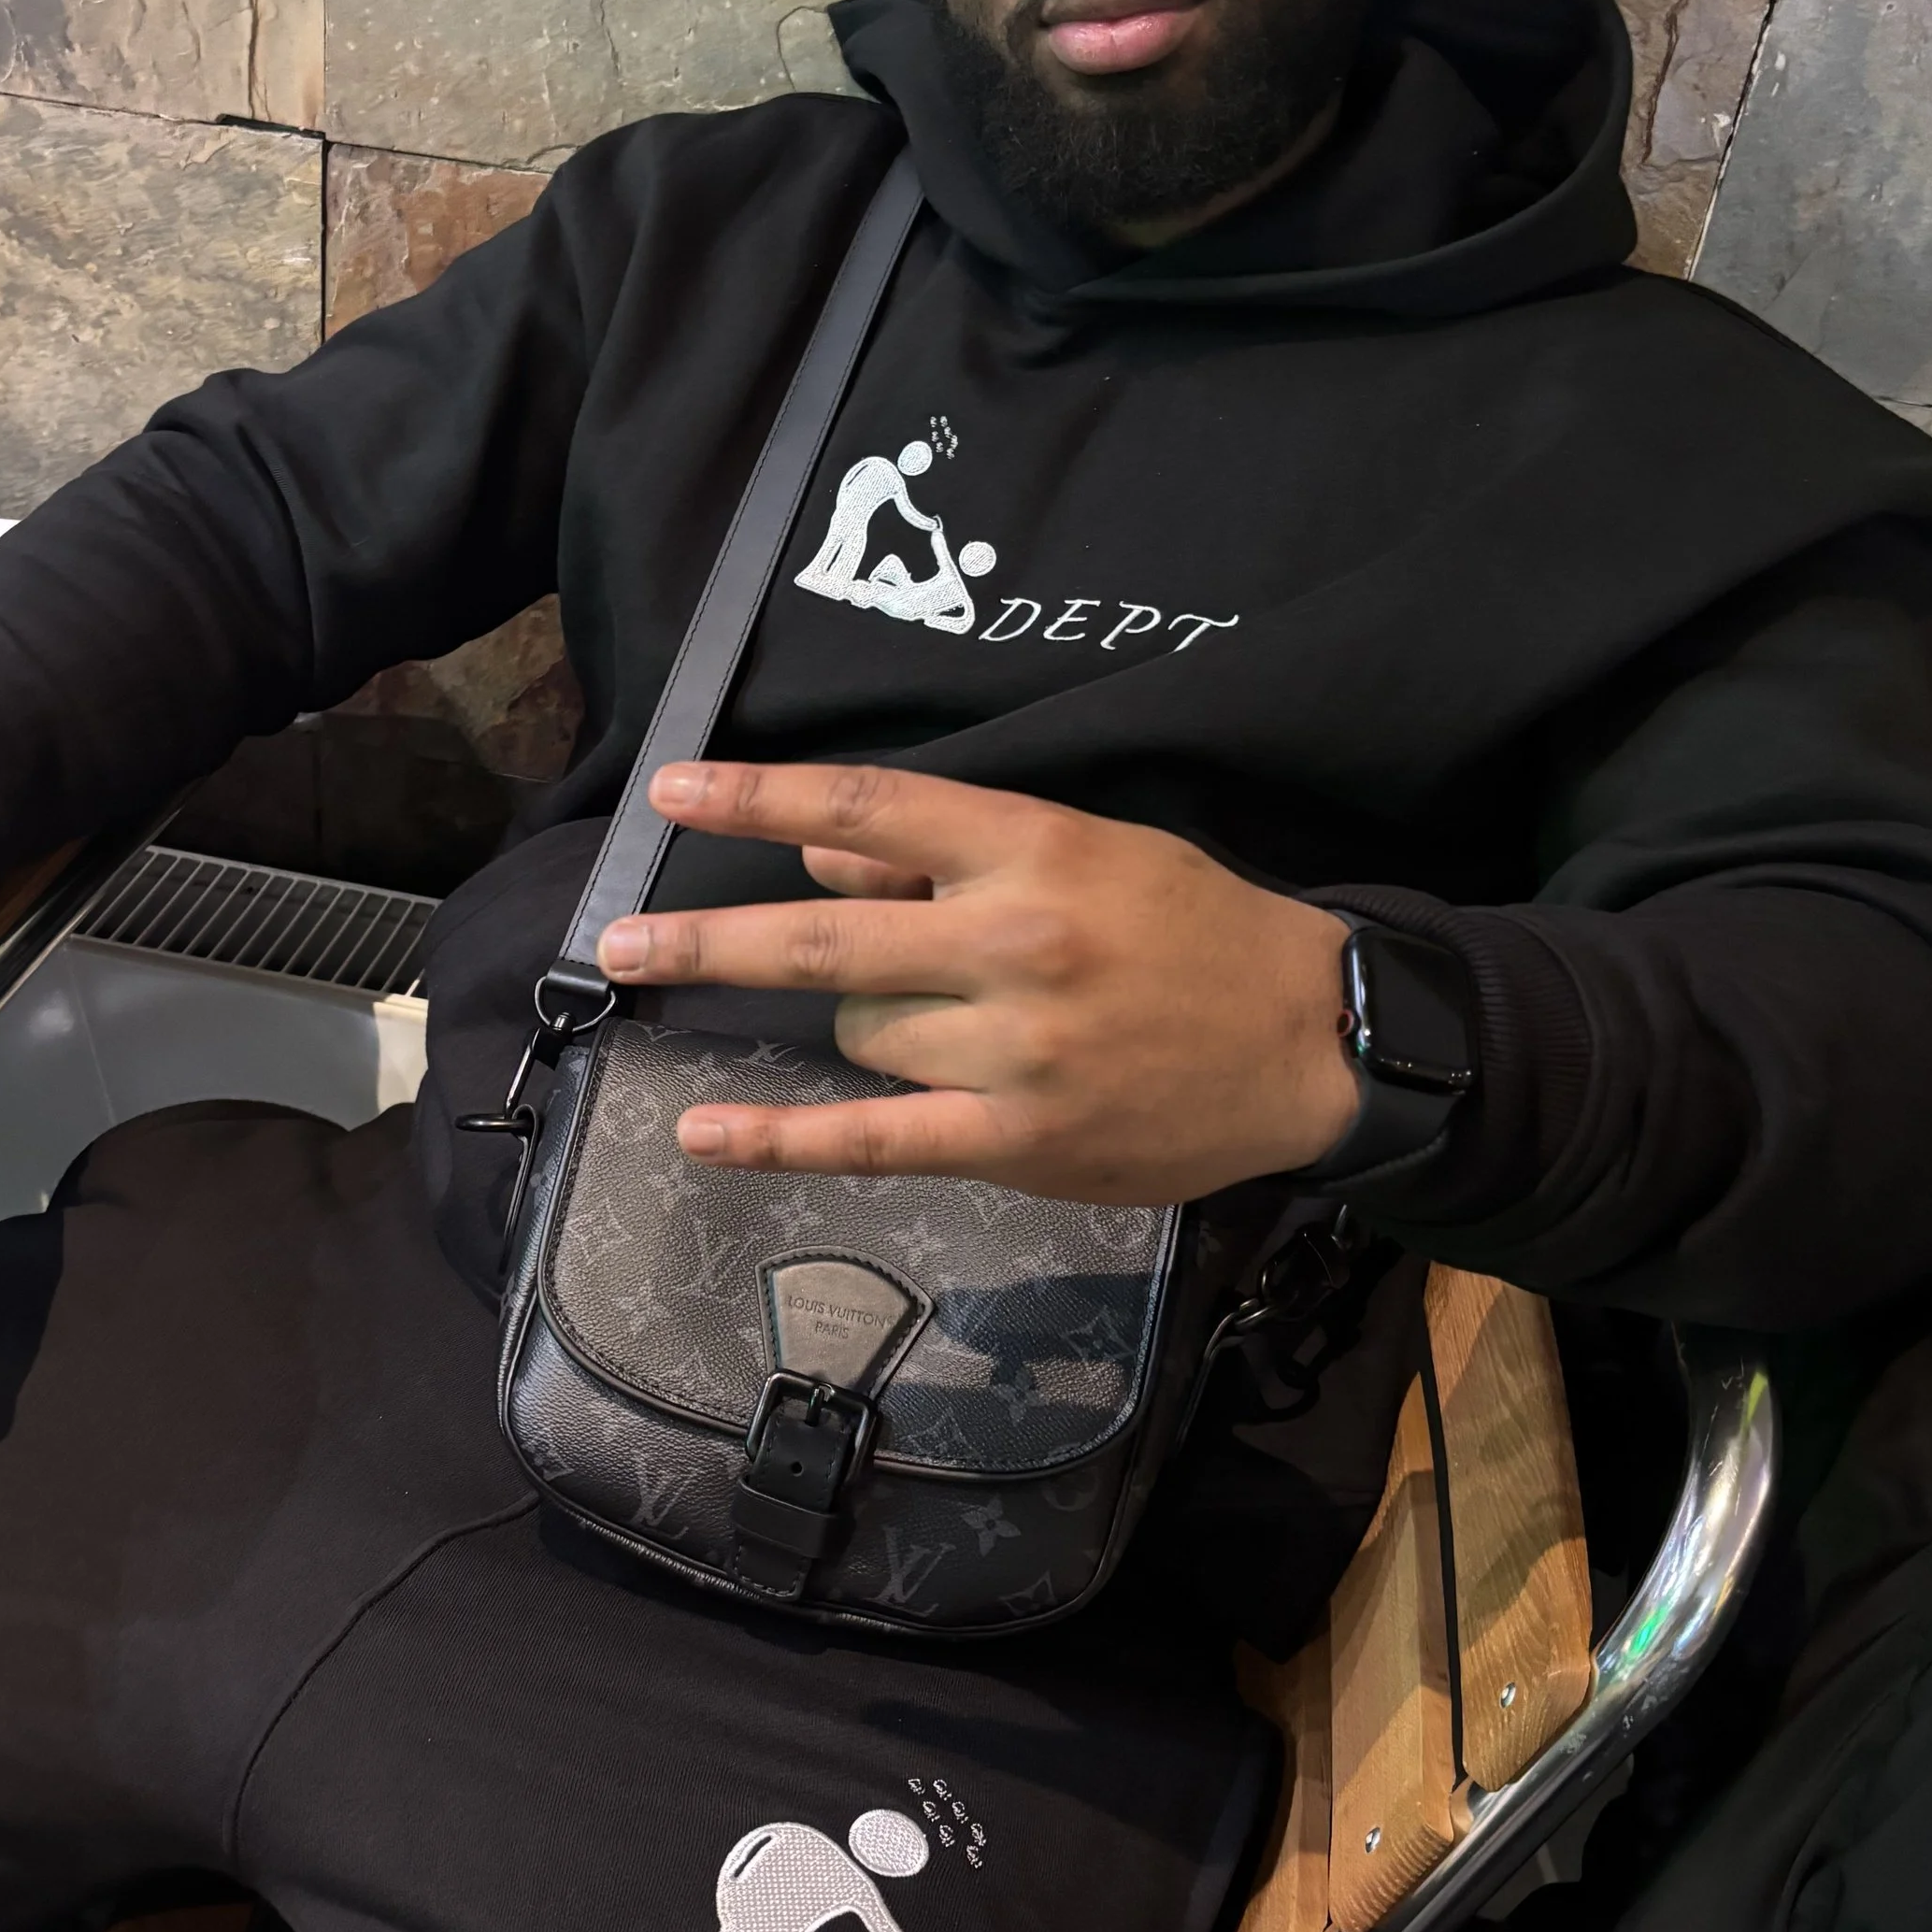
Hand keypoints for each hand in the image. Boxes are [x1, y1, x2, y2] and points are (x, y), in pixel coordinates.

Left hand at [593, 762, 1357, 1203]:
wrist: (1310, 1043)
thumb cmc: (1193, 931)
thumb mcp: (1085, 851)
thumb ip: (949, 854)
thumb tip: (819, 856)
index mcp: (1031, 850)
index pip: (866, 808)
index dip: (759, 797)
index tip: (673, 790)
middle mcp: (1012, 942)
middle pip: (823, 937)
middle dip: (709, 940)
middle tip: (621, 940)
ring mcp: (1012, 1050)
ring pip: (861, 1032)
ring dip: (865, 1023)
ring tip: (947, 1021)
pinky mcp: (1017, 1142)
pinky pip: (870, 1138)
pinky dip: (779, 1137)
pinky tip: (704, 1132)